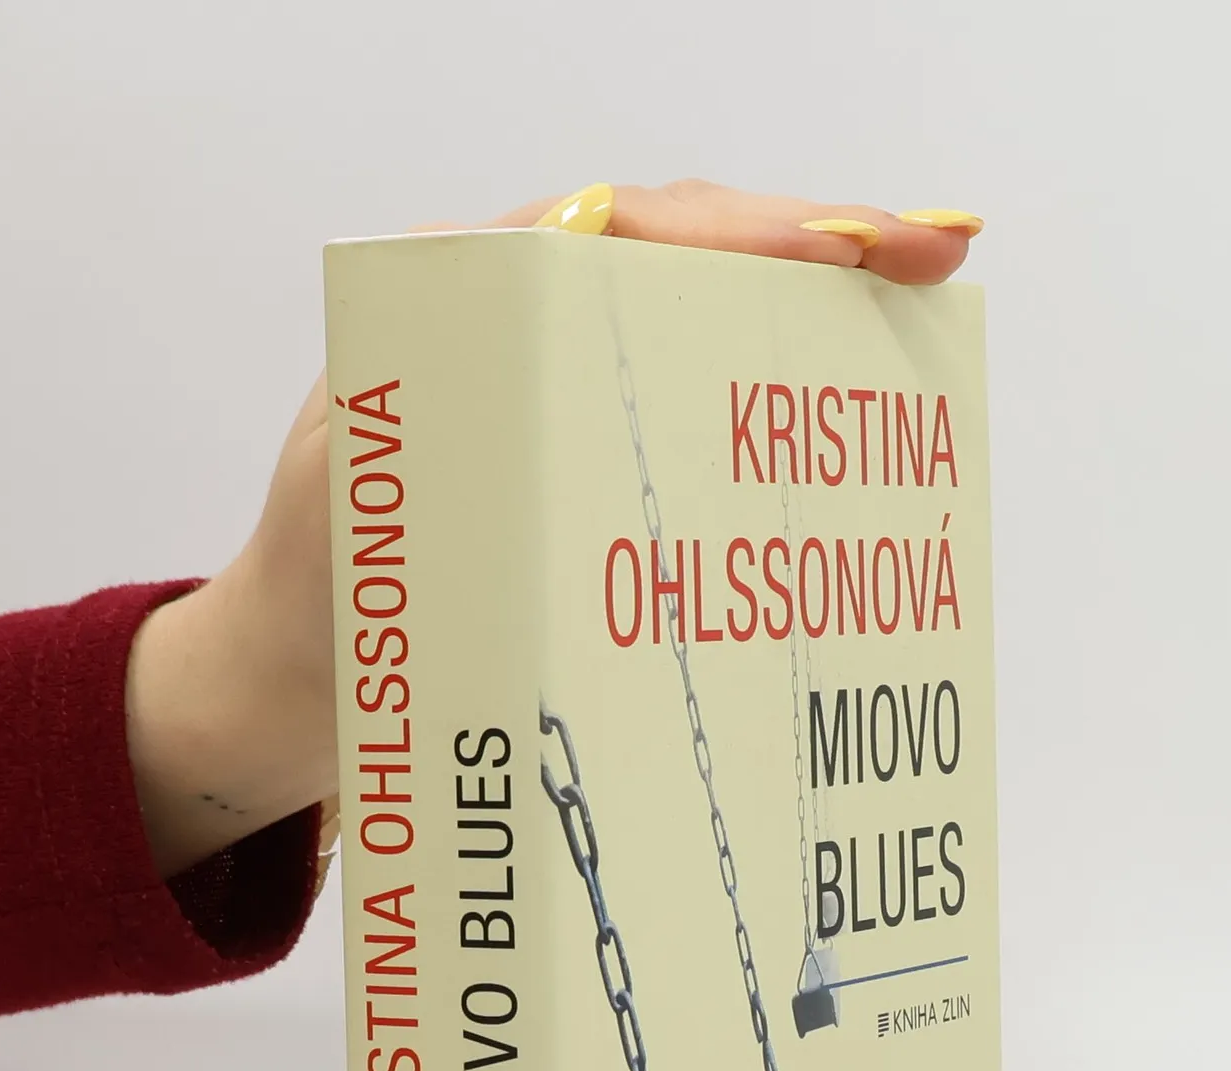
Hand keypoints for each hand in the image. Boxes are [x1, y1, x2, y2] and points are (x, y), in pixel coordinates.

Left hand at [125, 181, 981, 878]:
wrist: (300, 681)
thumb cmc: (320, 593)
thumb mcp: (353, 496)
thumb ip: (426, 424)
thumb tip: (531, 402)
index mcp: (467, 304)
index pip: (624, 228)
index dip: (744, 231)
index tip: (842, 248)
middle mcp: (523, 327)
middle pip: (688, 257)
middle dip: (814, 251)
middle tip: (930, 259)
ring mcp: (564, 394)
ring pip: (705, 328)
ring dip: (811, 323)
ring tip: (917, 314)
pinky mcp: (590, 464)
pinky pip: (693, 412)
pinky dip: (775, 411)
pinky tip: (849, 426)